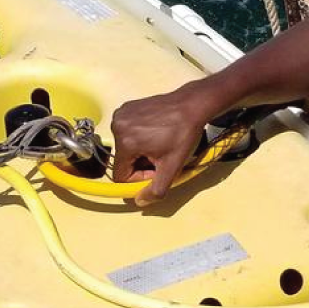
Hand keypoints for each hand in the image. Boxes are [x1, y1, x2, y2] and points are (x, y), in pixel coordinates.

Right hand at [109, 88, 208, 205]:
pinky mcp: (126, 108)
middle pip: (123, 161)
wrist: (191, 105)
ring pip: (125, 148)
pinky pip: (127, 133)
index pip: (121, 175)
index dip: (140, 177)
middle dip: (141, 164)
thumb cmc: (183, 134)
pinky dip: (139, 137)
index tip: (157, 169)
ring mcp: (121, 115)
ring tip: (160, 143)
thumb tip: (140, 202)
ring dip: (141, 151)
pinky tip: (155, 133)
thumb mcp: (172, 167)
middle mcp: (117, 126)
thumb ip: (156, 189)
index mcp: (125, 142)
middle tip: (162, 156)